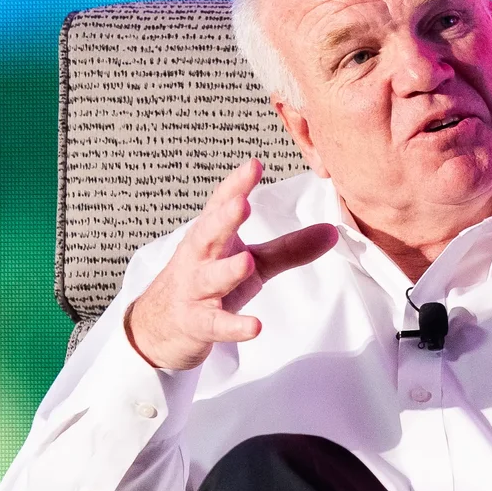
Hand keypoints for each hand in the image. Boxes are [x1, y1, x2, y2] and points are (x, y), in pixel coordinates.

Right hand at [123, 161, 338, 370]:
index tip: (254, 164)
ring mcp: (194, 291)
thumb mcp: (252, 263)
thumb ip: (289, 248)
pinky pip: (215, 324)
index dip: (236, 185)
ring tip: (247, 262)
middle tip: (241, 203)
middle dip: (223, 219)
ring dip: (227, 270)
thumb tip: (332, 231)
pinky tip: (254, 326)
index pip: (220, 206)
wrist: (159, 326)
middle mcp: (198, 259)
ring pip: (209, 278)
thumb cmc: (209, 285)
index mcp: (211, 238)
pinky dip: (233, 326)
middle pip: (208, 235)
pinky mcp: (196, 323)